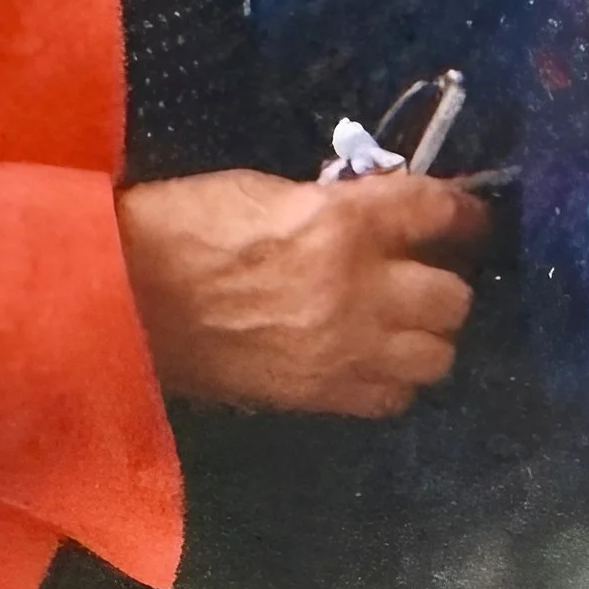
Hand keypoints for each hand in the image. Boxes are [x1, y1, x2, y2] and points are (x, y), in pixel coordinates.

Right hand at [115, 169, 488, 416]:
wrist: (122, 296)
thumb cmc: (185, 224)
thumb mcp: (267, 189)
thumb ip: (335, 206)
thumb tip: (379, 217)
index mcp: (342, 222)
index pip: (437, 211)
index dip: (462, 211)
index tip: (467, 216)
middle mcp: (358, 290)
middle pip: (453, 297)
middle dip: (446, 279)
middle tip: (426, 269)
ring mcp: (341, 352)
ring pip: (435, 357)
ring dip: (427, 335)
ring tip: (404, 320)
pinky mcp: (316, 396)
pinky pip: (391, 398)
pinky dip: (392, 379)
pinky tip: (370, 359)